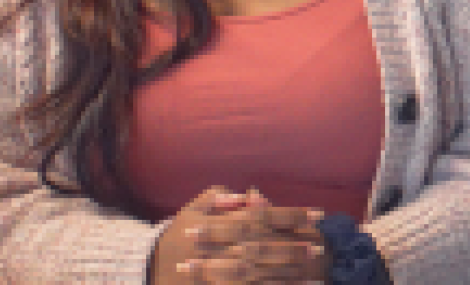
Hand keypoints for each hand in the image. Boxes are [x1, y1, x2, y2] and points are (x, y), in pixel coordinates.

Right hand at [150, 187, 329, 282]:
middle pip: (259, 247)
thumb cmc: (179, 235)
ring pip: (255, 274)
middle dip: (291, 248)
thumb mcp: (192, 211)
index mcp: (214, 226)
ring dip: (285, 274)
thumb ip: (218, 198)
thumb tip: (247, 194)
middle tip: (319, 248)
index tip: (317, 215)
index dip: (288, 216)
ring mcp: (216, 274)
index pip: (258, 217)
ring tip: (314, 274)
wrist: (150, 270)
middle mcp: (216, 250)